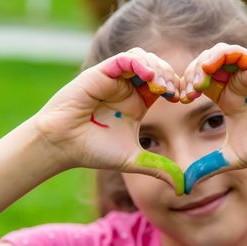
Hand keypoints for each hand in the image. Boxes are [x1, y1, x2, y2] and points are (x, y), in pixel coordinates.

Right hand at [32, 48, 185, 193]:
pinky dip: (138, 63)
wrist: (63, 145)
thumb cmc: (94, 150)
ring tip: (162, 85)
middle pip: (157, 67)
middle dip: (169, 75)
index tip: (183, 99)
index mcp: (138, 102)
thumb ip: (158, 168)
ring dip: (156, 67)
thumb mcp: (134, 159)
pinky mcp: (101, 73)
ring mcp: (115, 78)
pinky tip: (148, 76)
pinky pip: (124, 59)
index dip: (176, 87)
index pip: (164, 85)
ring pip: (142, 58)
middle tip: (174, 91)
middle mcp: (127, 87)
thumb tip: (183, 187)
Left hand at [180, 43, 246, 192]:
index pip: (198, 81)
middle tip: (187, 92)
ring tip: (197, 82)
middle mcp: (235, 82)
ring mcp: (246, 72)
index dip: (186, 86)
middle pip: (203, 65)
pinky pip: (233, 51)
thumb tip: (185, 185)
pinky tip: (209, 69)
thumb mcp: (231, 156)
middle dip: (190, 74)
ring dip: (201, 64)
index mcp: (226, 97)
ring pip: (216, 54)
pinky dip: (218, 55)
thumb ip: (208, 166)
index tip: (181, 100)